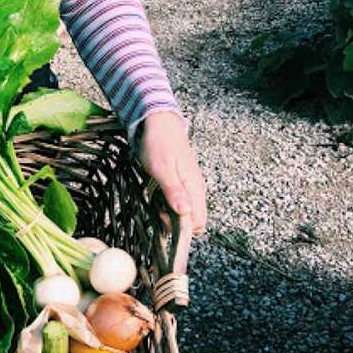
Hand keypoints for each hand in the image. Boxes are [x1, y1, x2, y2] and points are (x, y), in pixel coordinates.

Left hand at [138, 111, 206, 235]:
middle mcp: (196, 189)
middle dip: (172, 221)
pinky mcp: (182, 182)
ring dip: (168, 211)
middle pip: (191, 220)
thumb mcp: (161, 169)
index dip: (182, 228)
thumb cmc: (159, 145)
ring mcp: (189, 186)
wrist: (159, 124)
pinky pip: (177, 200)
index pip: (199, 223)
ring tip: (154, 198)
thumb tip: (185, 213)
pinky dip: (166, 202)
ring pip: (183, 211)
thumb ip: (173, 191)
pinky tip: (155, 193)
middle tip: (155, 207)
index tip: (163, 218)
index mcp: (194, 188)